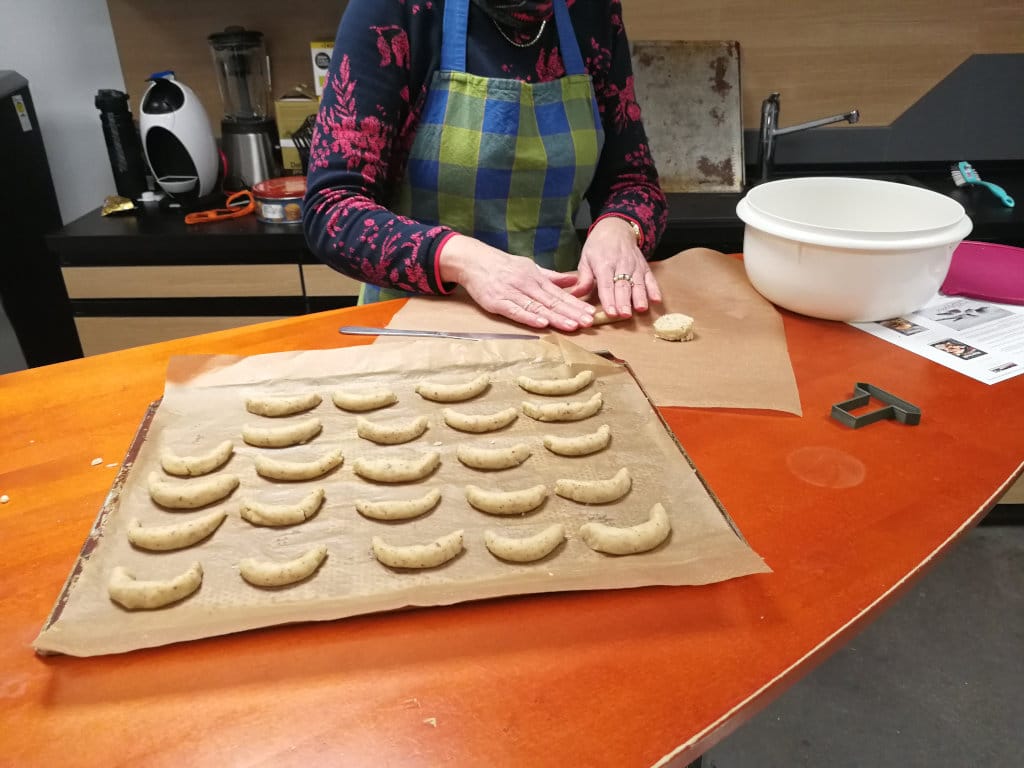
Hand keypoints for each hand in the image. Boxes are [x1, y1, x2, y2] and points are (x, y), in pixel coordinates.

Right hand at [438, 235, 595, 330]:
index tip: (590, 312)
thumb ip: (552, 276)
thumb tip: (574, 279)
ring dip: (556, 317)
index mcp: (535, 278)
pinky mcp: (497, 302)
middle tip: (588, 322)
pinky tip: (543, 324)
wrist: (473, 261)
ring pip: (537, 308)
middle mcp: (526, 285)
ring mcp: (511, 294)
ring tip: (572, 326)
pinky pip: (515, 311)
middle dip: (571, 312)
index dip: (575, 304)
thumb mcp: (529, 267)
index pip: (559, 293)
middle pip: (552, 301)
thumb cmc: (503, 266)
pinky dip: (529, 318)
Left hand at [572, 217, 661, 316]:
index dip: (608, 299)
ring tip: (641, 309)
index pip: (606, 284)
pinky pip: (650, 278)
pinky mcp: (644, 267)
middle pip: (623, 285)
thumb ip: (584, 278)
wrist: (616, 228)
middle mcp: (621, 264)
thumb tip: (574, 295)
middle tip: (624, 315)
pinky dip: (654, 289)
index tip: (610, 312)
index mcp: (603, 264)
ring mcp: (634, 266)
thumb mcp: (585, 258)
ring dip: (640, 297)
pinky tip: (656, 300)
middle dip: (624, 301)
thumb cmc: (598, 246)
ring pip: (638, 283)